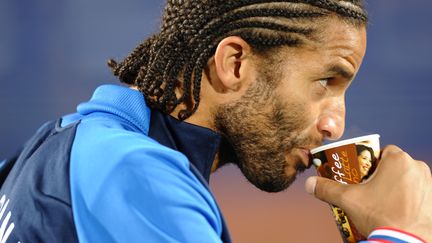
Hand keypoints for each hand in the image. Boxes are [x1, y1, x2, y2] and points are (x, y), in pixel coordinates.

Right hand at [305, 145, 431, 240]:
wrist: (407, 242)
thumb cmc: (381, 216)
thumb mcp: (348, 200)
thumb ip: (327, 189)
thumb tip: (309, 184)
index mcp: (398, 160)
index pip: (382, 151)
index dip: (369, 162)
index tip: (361, 174)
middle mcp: (417, 167)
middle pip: (394, 165)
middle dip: (382, 175)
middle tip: (369, 190)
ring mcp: (429, 184)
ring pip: (407, 178)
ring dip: (396, 186)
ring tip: (382, 202)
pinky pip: (418, 192)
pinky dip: (409, 198)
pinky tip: (397, 211)